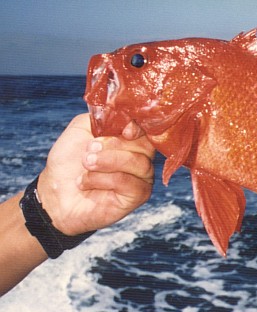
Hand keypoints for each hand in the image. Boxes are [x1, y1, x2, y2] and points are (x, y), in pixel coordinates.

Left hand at [37, 113, 154, 234]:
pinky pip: (130, 183)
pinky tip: (85, 183)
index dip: (139, 128)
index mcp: (130, 140)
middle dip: (114, 144)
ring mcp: (141, 178)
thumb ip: (104, 117)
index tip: (125, 130)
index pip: (147, 129)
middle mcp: (140, 157)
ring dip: (107, 161)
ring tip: (86, 164)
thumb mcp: (81, 128)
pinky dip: (104, 180)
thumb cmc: (68, 162)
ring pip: (139, 164)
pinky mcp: (137, 196)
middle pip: (145, 145)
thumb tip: (125, 115)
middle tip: (89, 149)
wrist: (54, 193)